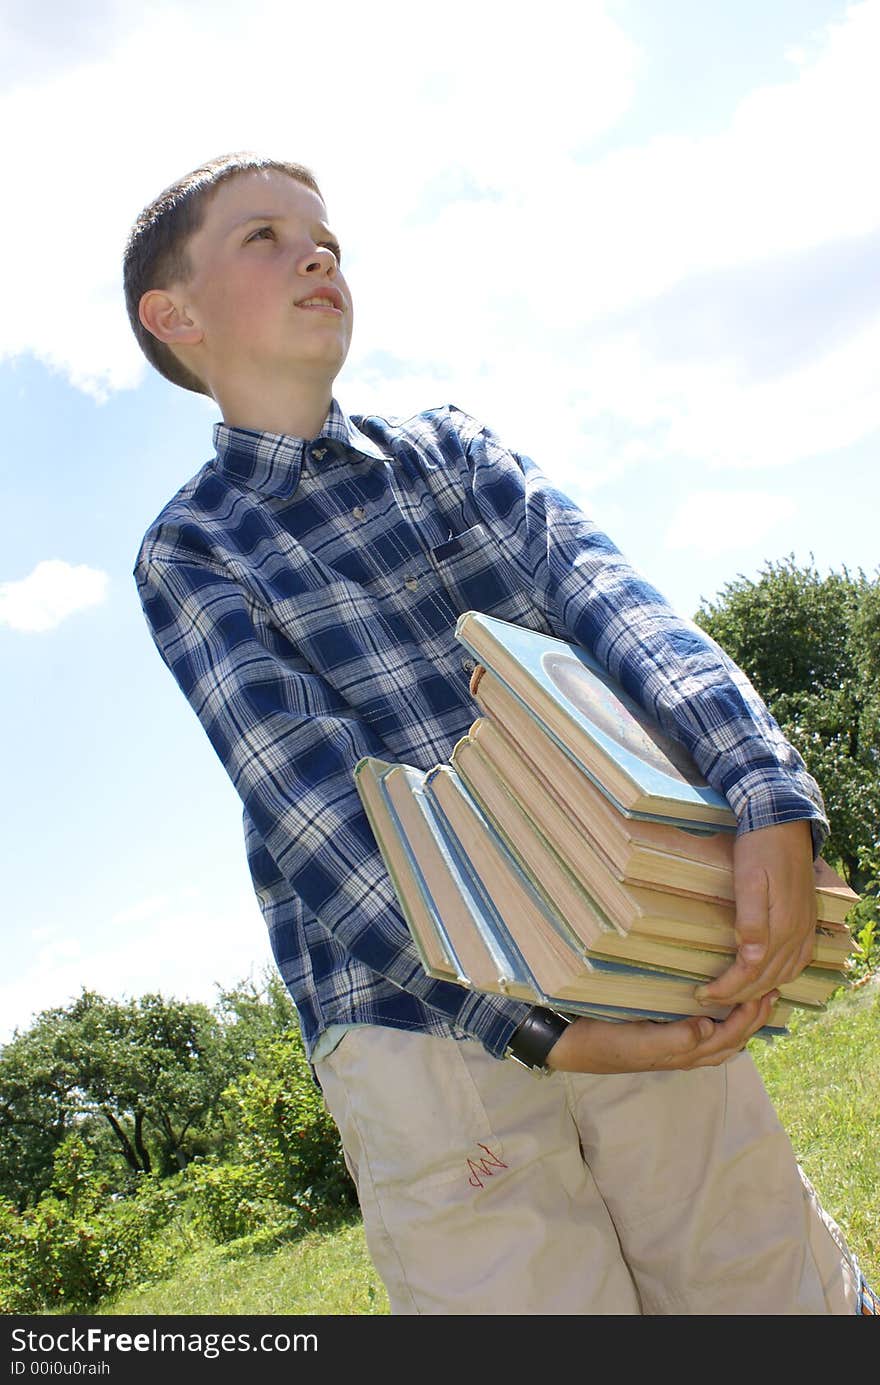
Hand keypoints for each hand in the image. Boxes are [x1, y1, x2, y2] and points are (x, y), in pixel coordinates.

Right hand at [545, 993, 778, 1073]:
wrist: (574, 1044)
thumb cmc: (606, 1042)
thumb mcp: (639, 1042)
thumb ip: (673, 1040)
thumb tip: (708, 1028)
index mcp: (685, 1053)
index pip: (730, 1036)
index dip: (751, 1016)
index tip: (766, 991)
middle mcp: (686, 1053)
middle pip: (733, 1039)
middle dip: (755, 1018)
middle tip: (773, 990)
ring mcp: (676, 1046)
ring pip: (723, 1038)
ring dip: (744, 1020)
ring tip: (758, 998)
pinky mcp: (665, 1035)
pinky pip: (706, 1032)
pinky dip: (724, 1021)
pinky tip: (724, 1006)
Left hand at [694, 819, 816, 1006]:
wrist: (784, 822)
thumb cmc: (759, 848)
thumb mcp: (749, 880)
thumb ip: (751, 921)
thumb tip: (751, 960)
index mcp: (781, 926)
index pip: (751, 973)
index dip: (726, 989)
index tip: (701, 994)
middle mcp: (797, 934)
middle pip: (767, 980)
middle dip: (737, 996)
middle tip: (707, 1000)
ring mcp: (805, 929)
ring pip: (784, 976)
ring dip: (758, 991)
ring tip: (732, 997)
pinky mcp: (807, 922)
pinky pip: (799, 962)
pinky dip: (781, 978)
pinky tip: (768, 980)